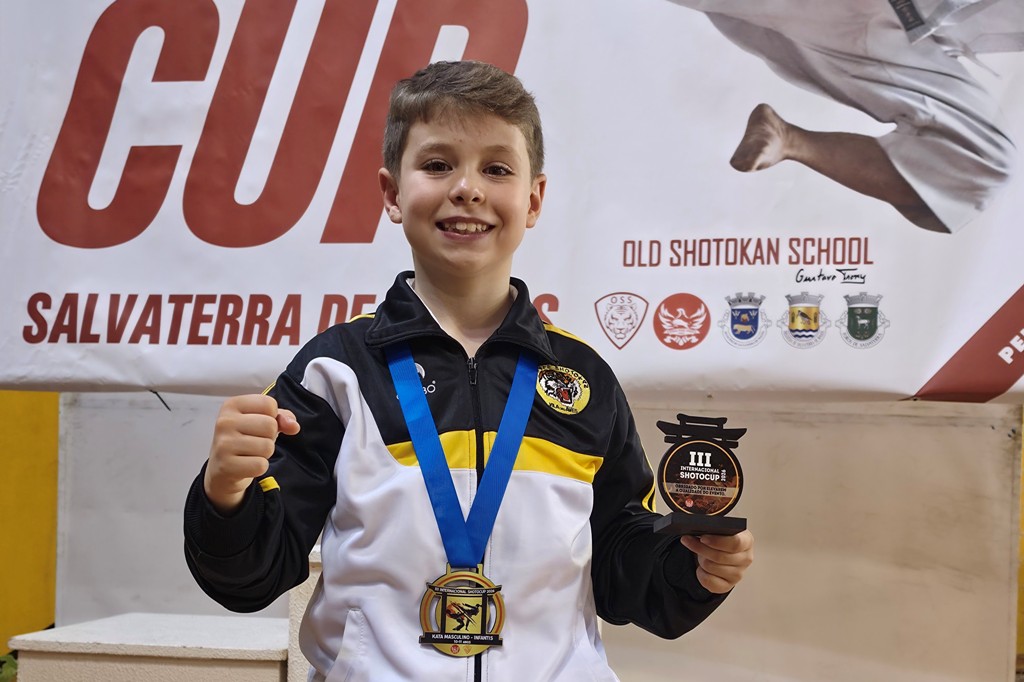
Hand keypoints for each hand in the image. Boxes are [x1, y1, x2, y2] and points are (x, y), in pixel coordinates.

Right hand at [203, 394, 299, 513]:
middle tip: (255, 441)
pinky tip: (246, 464)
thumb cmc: (244, 439)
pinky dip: (259, 467)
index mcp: (232, 405)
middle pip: (270, 425)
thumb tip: (293, 425)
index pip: (269, 404)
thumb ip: (281, 417)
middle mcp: (224, 422)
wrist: (222, 468)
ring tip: (250, 453)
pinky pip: (260, 465)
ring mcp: (224, 444)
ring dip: (265, 453)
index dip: (272, 417)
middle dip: (270, 436)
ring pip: (267, 446)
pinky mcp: (226, 465)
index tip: (259, 424)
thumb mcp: (262, 420)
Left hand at [679, 530, 753, 593]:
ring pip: (711, 567)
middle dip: (700, 548)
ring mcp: (738, 574)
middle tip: (687, 540)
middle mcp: (745, 558)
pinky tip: (700, 567)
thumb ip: (713, 527)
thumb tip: (698, 527)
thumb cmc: (719, 538)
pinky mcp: (728, 585)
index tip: (702, 537)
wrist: (719, 551)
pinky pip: (708, 581)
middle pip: (719, 556)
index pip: (735, 543)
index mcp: (746, 541)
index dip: (717, 541)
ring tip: (698, 553)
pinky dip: (700, 573)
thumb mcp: (719, 528)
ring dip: (700, 559)